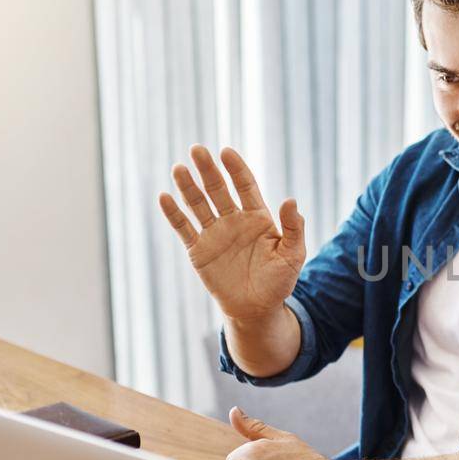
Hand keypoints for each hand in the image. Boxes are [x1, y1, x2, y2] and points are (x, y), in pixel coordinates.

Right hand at [159, 146, 305, 321]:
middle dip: (208, 170)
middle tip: (197, 150)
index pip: (245, 186)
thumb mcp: (293, 255)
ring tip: (179, 168)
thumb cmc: (278, 281)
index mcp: (257, 217)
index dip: (236, 169)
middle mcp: (233, 220)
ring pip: (199, 205)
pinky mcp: (199, 250)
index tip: (226, 152)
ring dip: (188, 187)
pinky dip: (174, 214)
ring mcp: (214, 234)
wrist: (256, 309)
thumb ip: (293, 228)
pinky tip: (165, 197)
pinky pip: (184, 228)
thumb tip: (291, 200)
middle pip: (218, 189)